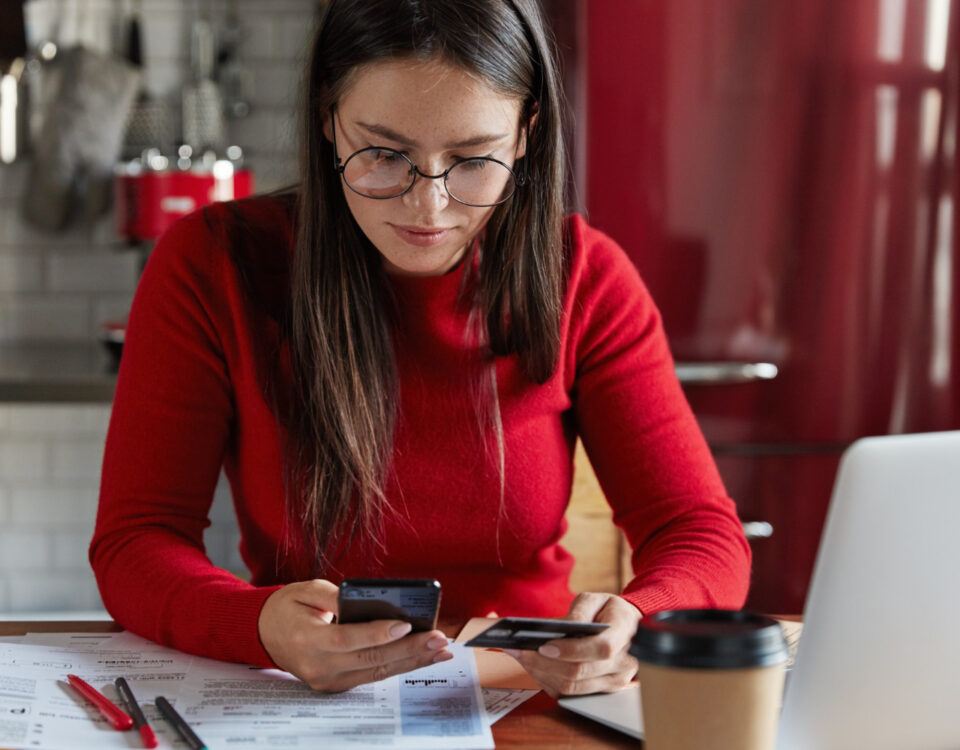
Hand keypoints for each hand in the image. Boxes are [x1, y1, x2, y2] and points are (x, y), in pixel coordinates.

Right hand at [257, 579, 451, 691]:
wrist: (265, 633)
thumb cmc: (290, 607)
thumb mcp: (306, 589)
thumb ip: (334, 594)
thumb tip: (367, 600)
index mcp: (307, 639)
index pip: (346, 639)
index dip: (377, 633)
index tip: (406, 622)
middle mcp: (317, 666)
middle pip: (369, 660)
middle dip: (409, 649)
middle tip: (438, 638)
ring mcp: (327, 681)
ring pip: (376, 673)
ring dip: (412, 662)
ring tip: (440, 650)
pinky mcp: (337, 686)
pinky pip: (372, 676)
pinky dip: (399, 666)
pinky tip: (422, 656)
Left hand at [504, 592, 640, 696]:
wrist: (627, 627)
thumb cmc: (608, 611)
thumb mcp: (595, 599)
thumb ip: (580, 610)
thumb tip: (562, 628)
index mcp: (624, 634)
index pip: (600, 649)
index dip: (570, 650)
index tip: (543, 646)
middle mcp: (624, 664)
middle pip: (579, 672)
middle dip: (544, 663)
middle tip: (519, 651)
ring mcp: (615, 682)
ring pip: (572, 687)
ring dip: (541, 674)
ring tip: (521, 657)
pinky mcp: (601, 692)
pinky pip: (570, 694)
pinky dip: (548, 682)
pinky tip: (534, 667)